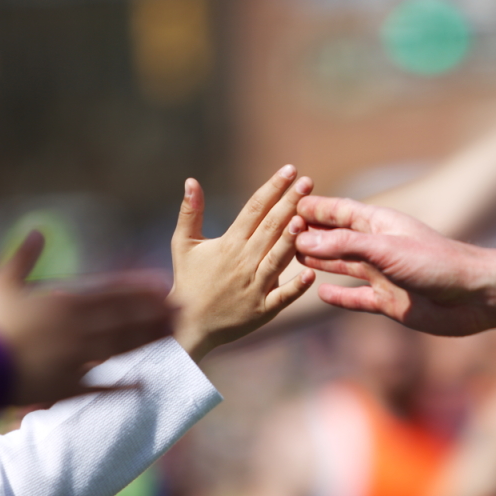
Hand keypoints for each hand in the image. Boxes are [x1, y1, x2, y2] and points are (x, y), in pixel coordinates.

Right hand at [0, 231, 173, 404]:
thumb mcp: (1, 281)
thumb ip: (24, 257)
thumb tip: (36, 230)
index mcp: (64, 303)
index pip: (111, 293)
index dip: (139, 290)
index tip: (162, 286)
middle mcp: (79, 329)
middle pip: (126, 319)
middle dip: (156, 313)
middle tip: (183, 309)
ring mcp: (77, 359)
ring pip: (122, 348)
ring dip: (150, 340)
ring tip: (174, 335)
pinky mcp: (69, 386)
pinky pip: (103, 387)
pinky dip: (125, 386)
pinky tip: (146, 384)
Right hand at [170, 165, 315, 360]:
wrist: (189, 325)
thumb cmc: (188, 281)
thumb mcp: (183, 244)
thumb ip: (190, 213)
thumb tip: (191, 181)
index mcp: (229, 244)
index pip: (254, 209)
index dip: (272, 188)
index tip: (290, 170)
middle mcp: (244, 262)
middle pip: (270, 227)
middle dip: (290, 203)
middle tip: (307, 182)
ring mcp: (255, 286)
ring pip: (277, 258)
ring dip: (291, 239)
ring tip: (306, 218)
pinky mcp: (262, 309)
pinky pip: (282, 297)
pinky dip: (296, 287)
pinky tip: (312, 274)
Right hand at [296, 196, 494, 336]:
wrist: (473, 296)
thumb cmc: (436, 263)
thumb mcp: (385, 249)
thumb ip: (344, 245)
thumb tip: (303, 240)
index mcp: (379, 225)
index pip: (339, 212)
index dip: (314, 208)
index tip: (287, 204)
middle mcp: (377, 247)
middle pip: (336, 239)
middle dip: (309, 235)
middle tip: (278, 234)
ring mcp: (382, 274)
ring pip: (342, 266)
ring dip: (319, 261)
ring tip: (291, 257)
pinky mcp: (388, 301)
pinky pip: (356, 297)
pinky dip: (338, 296)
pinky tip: (321, 294)